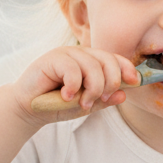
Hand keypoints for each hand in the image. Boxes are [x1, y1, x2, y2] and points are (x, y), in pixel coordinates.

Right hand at [16, 46, 140, 119]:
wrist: (28, 108)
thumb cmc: (57, 104)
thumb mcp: (85, 105)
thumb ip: (103, 100)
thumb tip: (123, 95)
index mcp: (91, 62)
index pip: (115, 59)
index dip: (127, 69)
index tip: (134, 83)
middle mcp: (81, 54)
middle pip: (108, 61)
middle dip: (110, 83)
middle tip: (100, 99)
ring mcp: (66, 54)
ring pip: (92, 66)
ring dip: (92, 89)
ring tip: (82, 103)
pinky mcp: (51, 58)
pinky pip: (72, 69)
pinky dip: (73, 86)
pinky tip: (66, 96)